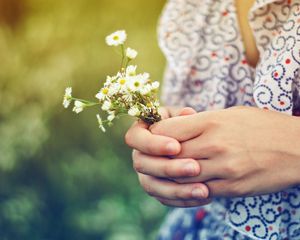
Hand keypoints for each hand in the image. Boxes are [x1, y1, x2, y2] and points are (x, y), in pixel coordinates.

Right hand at [125, 106, 210, 206]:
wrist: (195, 142)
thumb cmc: (187, 124)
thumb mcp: (186, 116)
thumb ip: (184, 117)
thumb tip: (187, 114)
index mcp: (141, 132)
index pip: (134, 138)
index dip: (153, 144)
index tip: (177, 146)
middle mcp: (139, 154)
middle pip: (142, 164)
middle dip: (168, 167)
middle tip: (194, 167)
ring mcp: (146, 173)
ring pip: (152, 186)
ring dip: (177, 189)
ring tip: (204, 190)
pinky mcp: (157, 189)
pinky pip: (164, 199)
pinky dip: (183, 199)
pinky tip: (205, 196)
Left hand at [150, 106, 299, 197]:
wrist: (297, 147)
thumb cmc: (262, 125)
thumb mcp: (230, 114)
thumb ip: (200, 122)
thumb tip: (174, 129)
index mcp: (211, 122)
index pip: (167, 130)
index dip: (155, 135)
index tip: (155, 137)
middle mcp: (214, 145)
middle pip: (169, 156)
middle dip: (157, 157)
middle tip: (154, 157)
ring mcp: (223, 169)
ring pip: (180, 177)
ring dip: (169, 176)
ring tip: (166, 172)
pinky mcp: (232, 187)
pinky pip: (198, 192)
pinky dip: (186, 190)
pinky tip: (184, 185)